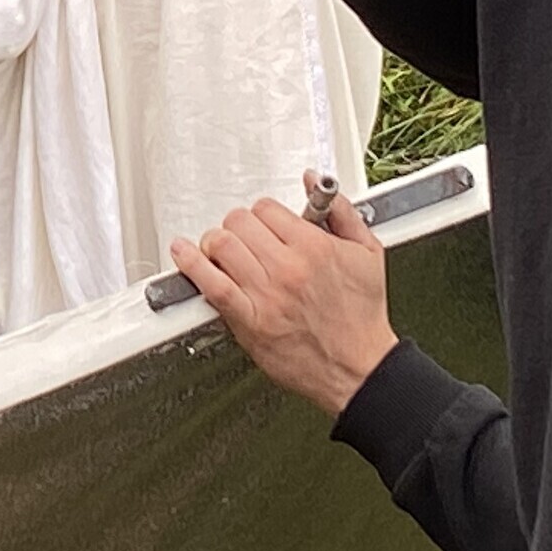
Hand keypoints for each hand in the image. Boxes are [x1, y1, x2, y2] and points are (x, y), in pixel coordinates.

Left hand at [169, 188, 397, 416]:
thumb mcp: (367, 253)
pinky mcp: (250, 321)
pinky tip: (184, 253)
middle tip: (244, 240)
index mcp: (314, 246)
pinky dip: (192, 265)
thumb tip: (314, 182)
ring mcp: (266, 294)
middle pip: (239, 222)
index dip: (263, 215)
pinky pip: (212, 285)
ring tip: (222, 252)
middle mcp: (288, 267)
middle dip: (239, 227)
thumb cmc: (362, 317)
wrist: (360, 369)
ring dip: (216, 243)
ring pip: (221, 245)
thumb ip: (341, 211)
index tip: (266, 226)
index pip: (266, 208)